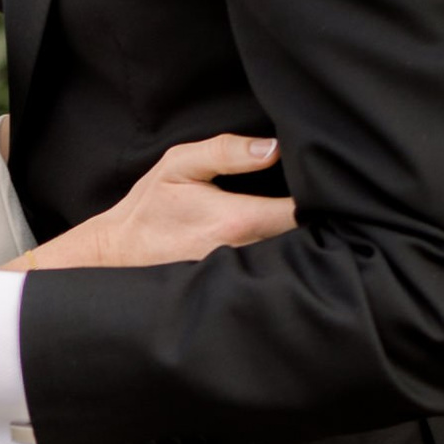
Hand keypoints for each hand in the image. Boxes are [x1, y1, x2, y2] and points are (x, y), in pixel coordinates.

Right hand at [25, 134, 298, 271]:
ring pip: (291, 262)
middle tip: (326, 202)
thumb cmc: (150, 209)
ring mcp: (241, 281)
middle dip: (319, 224)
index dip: (321, 198)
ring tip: (312, 224)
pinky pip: (273, 278)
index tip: (324, 184)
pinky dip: (284, 264)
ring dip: (304, 245)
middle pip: (305, 242)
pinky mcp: (235, 294)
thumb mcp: (178, 165)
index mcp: (238, 221)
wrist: (117, 258)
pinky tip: (286, 249)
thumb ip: (226, 150)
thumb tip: (275, 149)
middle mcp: (246, 257)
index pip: (302, 213)